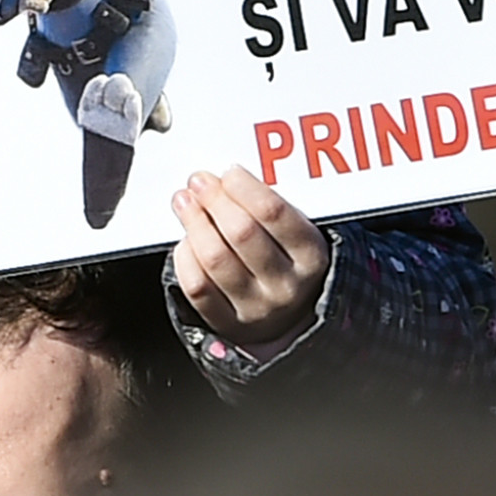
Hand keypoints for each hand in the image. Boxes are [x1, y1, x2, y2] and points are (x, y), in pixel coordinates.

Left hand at [171, 166, 329, 349]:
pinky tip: (186, 239)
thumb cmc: (287, 260)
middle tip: (199, 181)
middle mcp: (286, 286)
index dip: (244, 187)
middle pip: (241, 232)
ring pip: (214, 258)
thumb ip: (267, 207)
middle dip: (214, 199)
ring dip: (193, 222)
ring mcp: (256, 307)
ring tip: (185, 201)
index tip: (229, 172)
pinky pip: (196, 286)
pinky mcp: (228, 323)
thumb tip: (222, 179)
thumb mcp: (295, 233)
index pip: (274, 213)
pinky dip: (185, 257)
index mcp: (310, 256)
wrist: (292, 318)